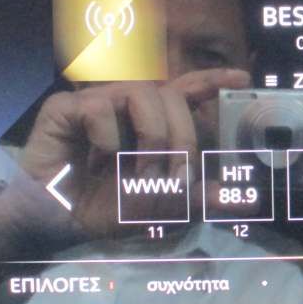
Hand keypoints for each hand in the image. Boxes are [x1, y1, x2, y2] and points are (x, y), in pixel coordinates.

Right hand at [18, 69, 249, 236]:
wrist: (56, 223)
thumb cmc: (103, 208)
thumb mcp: (160, 207)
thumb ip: (200, 199)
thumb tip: (246, 200)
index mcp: (150, 121)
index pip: (186, 90)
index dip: (212, 80)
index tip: (243, 80)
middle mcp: (126, 106)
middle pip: (171, 95)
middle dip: (184, 137)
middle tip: (177, 177)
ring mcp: (96, 103)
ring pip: (141, 93)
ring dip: (152, 135)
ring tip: (142, 172)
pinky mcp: (65, 109)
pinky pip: (99, 108)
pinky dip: (108, 140)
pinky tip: (98, 163)